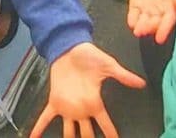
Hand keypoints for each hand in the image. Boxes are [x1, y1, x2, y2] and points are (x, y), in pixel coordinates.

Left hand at [29, 41, 144, 137]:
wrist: (69, 47)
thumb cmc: (90, 56)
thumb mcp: (108, 65)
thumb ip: (124, 76)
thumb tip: (142, 83)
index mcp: (95, 103)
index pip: (106, 124)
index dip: (111, 134)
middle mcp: (82, 109)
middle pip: (87, 134)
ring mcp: (67, 107)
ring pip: (68, 131)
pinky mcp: (55, 101)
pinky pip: (46, 117)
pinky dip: (39, 127)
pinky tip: (32, 137)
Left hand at [125, 0, 175, 43]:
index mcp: (171, 9)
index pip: (168, 21)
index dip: (164, 30)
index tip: (160, 38)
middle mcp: (158, 13)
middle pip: (155, 23)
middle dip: (151, 28)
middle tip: (146, 31)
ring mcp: (147, 10)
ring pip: (144, 22)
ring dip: (141, 27)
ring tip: (139, 31)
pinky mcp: (135, 5)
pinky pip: (133, 14)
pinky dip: (132, 20)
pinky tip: (132, 24)